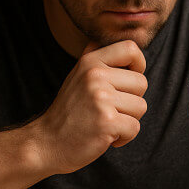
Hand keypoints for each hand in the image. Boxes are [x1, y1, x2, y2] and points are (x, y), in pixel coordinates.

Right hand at [35, 40, 147, 173]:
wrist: (46, 143)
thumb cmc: (69, 112)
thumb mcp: (78, 76)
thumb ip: (97, 59)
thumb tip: (125, 45)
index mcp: (90, 62)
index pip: (131, 48)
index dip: (139, 65)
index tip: (128, 83)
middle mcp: (95, 76)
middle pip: (141, 83)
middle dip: (132, 101)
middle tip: (110, 111)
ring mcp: (101, 98)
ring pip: (141, 107)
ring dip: (128, 120)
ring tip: (105, 123)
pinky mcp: (107, 121)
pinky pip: (135, 127)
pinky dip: (124, 137)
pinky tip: (106, 136)